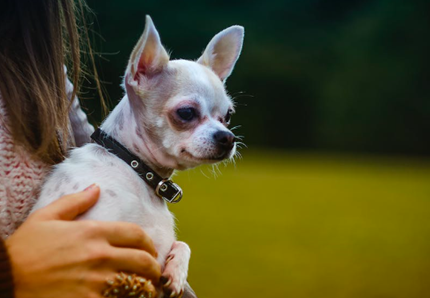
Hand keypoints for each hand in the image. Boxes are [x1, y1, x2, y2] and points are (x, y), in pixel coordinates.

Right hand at [5, 184, 160, 297]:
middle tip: (153, 272)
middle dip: (153, 267)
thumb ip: (75, 201)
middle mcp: (100, 255)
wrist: (5, 278)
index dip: (149, 242)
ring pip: (136, 283)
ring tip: (146, 288)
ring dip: (145, 286)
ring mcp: (96, 281)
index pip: (136, 234)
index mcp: (93, 232)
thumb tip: (96, 188)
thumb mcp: (47, 216)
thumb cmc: (25, 247)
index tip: (150, 249)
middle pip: (143, 260)